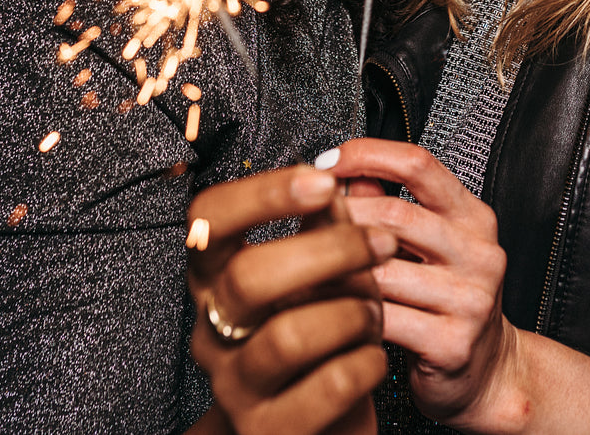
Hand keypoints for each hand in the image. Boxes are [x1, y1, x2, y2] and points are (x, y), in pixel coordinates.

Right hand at [186, 164, 397, 434]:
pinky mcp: (271, 430)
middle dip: (329, 251)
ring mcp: (236, 386)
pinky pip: (328, 384)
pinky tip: (374, 356)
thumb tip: (338, 180)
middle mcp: (213, 331)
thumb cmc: (320, 342)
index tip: (322, 180)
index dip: (261, 193)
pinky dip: (366, 362)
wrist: (317, 429)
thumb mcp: (318, 279)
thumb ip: (324, 229)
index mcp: (215, 280)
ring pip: (289, 335)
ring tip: (375, 310)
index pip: (208, 220)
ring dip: (352, 312)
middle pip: (249, 276)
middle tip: (381, 243)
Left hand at [322, 139, 521, 431]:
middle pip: (394, 215)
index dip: (366, 155)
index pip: (418, 165)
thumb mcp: (427, 246)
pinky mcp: (452, 343)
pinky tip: (322, 312)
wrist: (487, 371)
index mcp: (473, 217)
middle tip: (300, 225)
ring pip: (381, 272)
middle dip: (339, 217)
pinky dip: (345, 313)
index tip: (324, 163)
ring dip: (332, 271)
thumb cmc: (447, 301)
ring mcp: (470, 299)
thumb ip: (386, 207)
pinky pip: (383, 320)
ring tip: (299, 271)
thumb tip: (338, 177)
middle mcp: (479, 252)